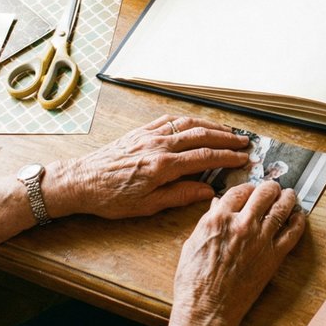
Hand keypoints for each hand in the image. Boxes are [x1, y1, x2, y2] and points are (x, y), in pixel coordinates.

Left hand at [45, 115, 251, 218]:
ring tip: (227, 130)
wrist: (81, 181)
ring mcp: (149, 134)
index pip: (205, 157)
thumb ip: (180, 195)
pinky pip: (170, 120)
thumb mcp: (147, 206)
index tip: (243, 158)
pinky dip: (188, 120)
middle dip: (226, 138)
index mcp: (163, 166)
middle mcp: (159, 145)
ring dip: (211, 125)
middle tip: (244, 142)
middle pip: (201, 135)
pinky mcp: (140, 131)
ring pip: (188, 123)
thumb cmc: (111, 198)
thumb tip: (208, 191)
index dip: (227, 156)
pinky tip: (197, 123)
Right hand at [173, 181, 305, 325]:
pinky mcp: (273, 257)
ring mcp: (260, 240)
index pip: (238, 191)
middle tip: (273, 188)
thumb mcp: (192, 245)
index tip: (250, 189)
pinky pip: (292, 234)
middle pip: (263, 194)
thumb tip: (217, 205)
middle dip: (270, 188)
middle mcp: (241, 225)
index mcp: (218, 220)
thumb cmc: (194, 282)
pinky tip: (299, 216)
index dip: (247, 188)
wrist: (206, 309)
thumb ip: (207, 222)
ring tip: (289, 195)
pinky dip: (298, 222)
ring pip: (281, 209)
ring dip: (287, 198)